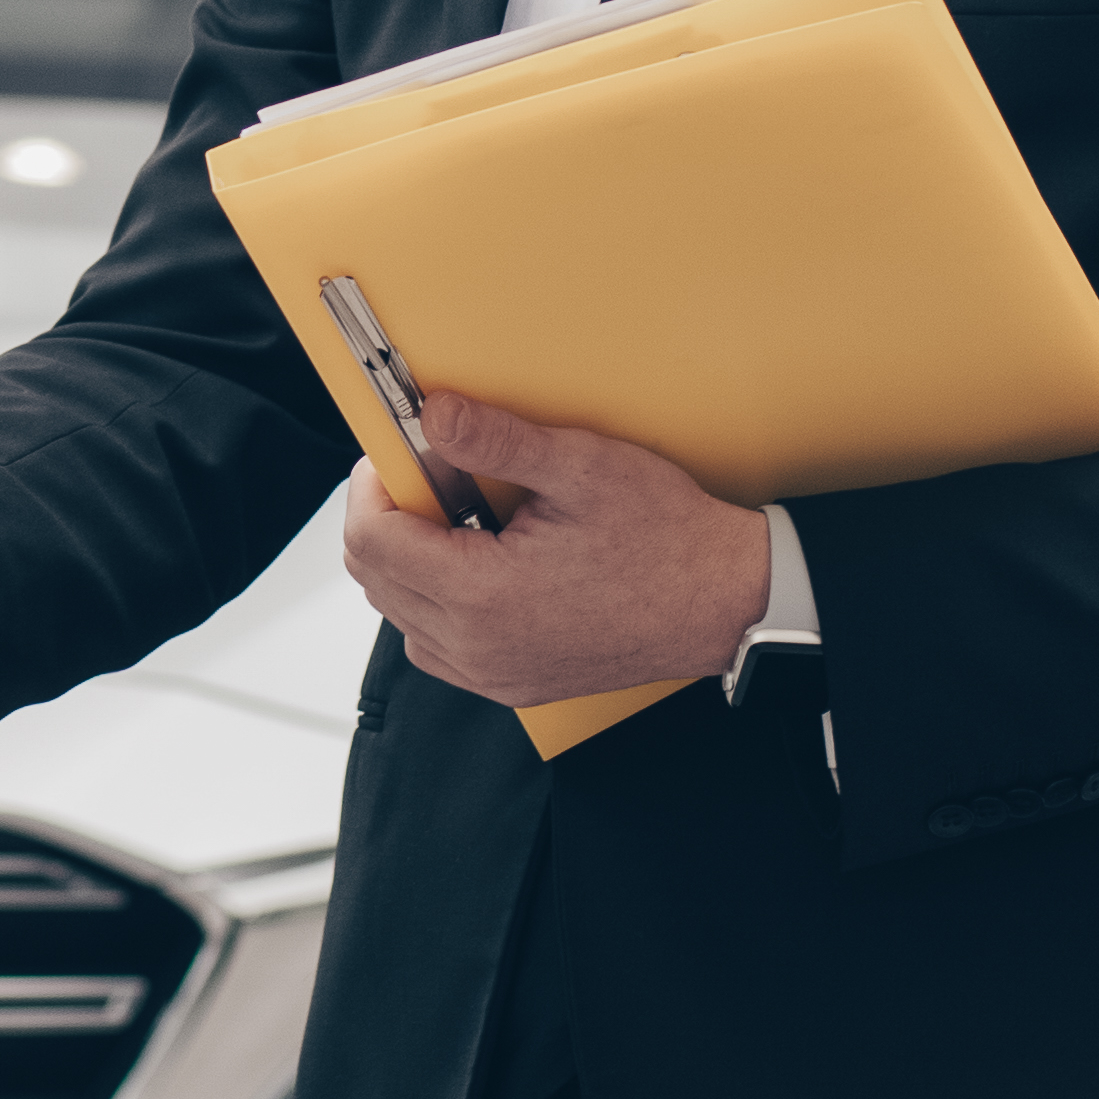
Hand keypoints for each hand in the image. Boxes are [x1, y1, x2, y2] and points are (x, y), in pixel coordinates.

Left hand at [339, 394, 765, 708]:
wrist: (726, 602)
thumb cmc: (667, 538)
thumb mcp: (580, 468)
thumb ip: (495, 442)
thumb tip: (433, 414)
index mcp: (483, 598)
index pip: (372, 540)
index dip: (373, 486)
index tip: (397, 453)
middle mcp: (478, 649)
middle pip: (375, 578)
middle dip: (390, 516)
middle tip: (433, 474)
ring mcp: (494, 675)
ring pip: (401, 614)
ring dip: (411, 560)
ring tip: (464, 517)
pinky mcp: (513, 684)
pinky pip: (438, 645)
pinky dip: (437, 601)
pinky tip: (479, 563)